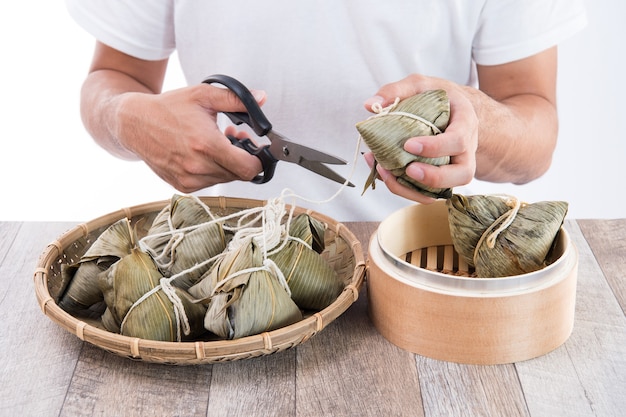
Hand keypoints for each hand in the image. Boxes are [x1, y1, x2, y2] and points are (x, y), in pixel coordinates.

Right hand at [115, 83, 266, 192]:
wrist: (134, 123)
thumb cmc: (168, 108)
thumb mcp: (203, 95)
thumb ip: (236, 99)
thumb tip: (262, 98)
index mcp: (206, 145)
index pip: (248, 168)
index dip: (259, 160)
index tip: (258, 149)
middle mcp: (197, 167)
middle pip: (239, 175)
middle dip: (244, 158)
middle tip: (236, 138)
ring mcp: (189, 179)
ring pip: (225, 179)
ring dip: (228, 164)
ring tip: (218, 142)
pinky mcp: (182, 185)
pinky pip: (210, 182)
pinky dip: (213, 170)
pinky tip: (205, 153)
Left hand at [363, 74, 478, 201]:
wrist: (453, 111)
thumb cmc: (438, 98)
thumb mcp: (420, 84)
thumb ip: (396, 90)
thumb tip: (369, 105)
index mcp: (465, 124)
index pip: (459, 141)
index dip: (436, 147)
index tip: (409, 144)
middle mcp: (465, 151)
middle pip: (462, 174)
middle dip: (434, 177)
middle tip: (409, 170)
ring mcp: (454, 168)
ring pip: (444, 190)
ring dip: (415, 189)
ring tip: (389, 175)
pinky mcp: (440, 179)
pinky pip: (426, 192)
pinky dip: (404, 188)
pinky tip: (382, 172)